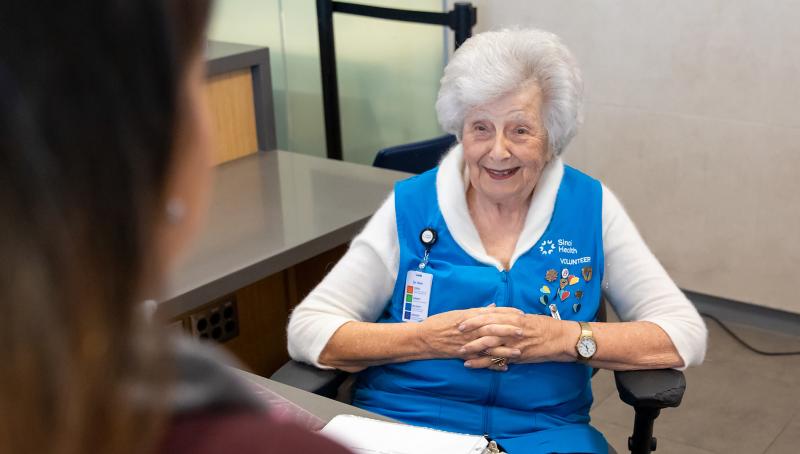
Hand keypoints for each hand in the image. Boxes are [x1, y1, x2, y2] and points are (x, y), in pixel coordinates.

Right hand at [417, 305, 523, 359]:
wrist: (424, 337)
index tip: (520, 314)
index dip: (507, 314)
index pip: (492, 314)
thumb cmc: (440, 323)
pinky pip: (480, 360)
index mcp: (469, 317)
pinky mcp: (464, 355)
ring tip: (518, 352)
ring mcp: (467, 343)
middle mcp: (470, 330)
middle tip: (523, 331)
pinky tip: (504, 367)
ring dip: (504, 350)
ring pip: (489, 347)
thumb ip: (477, 311)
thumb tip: (493, 307)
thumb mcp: (458, 313)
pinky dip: (492, 364)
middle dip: (508, 331)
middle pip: (492, 329)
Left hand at [458, 313, 576, 370]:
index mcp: (514, 316)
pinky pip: (496, 360)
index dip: (475, 317)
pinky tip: (470, 365)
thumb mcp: (527, 317)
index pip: (490, 314)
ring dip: (473, 347)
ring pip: (489, 344)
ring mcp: (514, 342)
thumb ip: (510, 316)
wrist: (562, 339)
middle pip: (486, 327)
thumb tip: (495, 312)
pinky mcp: (516, 356)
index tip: (462, 318)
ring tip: (459, 350)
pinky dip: (482, 363)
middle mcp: (512, 328)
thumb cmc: (545, 326)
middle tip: (455, 331)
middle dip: (470, 329)